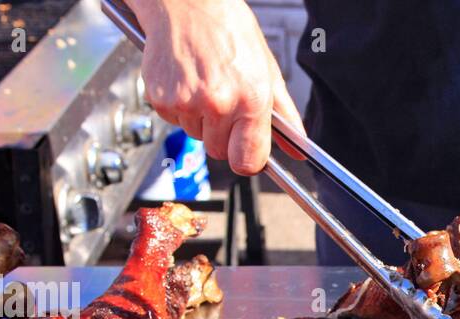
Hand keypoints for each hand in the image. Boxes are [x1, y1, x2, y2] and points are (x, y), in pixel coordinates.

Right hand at [130, 0, 303, 174]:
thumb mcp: (265, 67)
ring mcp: (186, 102)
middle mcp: (218, 102)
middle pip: (220, 152)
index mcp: (250, 98)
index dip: (248, 159)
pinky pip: (174, 122)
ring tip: (204, 85)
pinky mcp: (161, 99)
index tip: (247, 151)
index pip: (248, 161)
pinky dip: (180, 108)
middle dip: (223, 136)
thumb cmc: (225, 26)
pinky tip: (187, 82)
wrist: (184, 0)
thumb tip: (297, 145)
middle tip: (224, 104)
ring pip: (196, 136)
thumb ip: (284, 112)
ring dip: (200, 120)